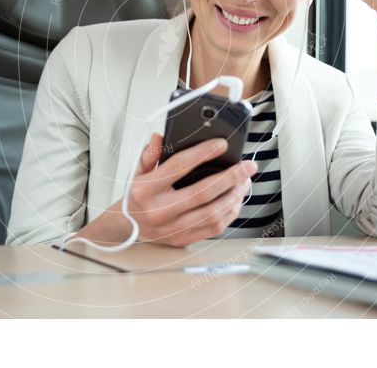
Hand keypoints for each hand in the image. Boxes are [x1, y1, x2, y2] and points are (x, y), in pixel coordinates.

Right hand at [128, 133, 254, 246]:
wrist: (129, 227)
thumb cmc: (138, 196)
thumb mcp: (137, 172)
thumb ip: (149, 154)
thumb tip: (159, 137)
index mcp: (147, 189)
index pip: (179, 166)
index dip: (203, 153)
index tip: (222, 144)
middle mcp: (159, 210)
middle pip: (203, 193)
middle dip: (230, 177)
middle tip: (247, 166)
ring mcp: (172, 228)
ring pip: (212, 212)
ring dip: (234, 195)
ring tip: (245, 181)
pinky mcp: (183, 240)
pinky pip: (213, 227)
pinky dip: (229, 212)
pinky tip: (236, 199)